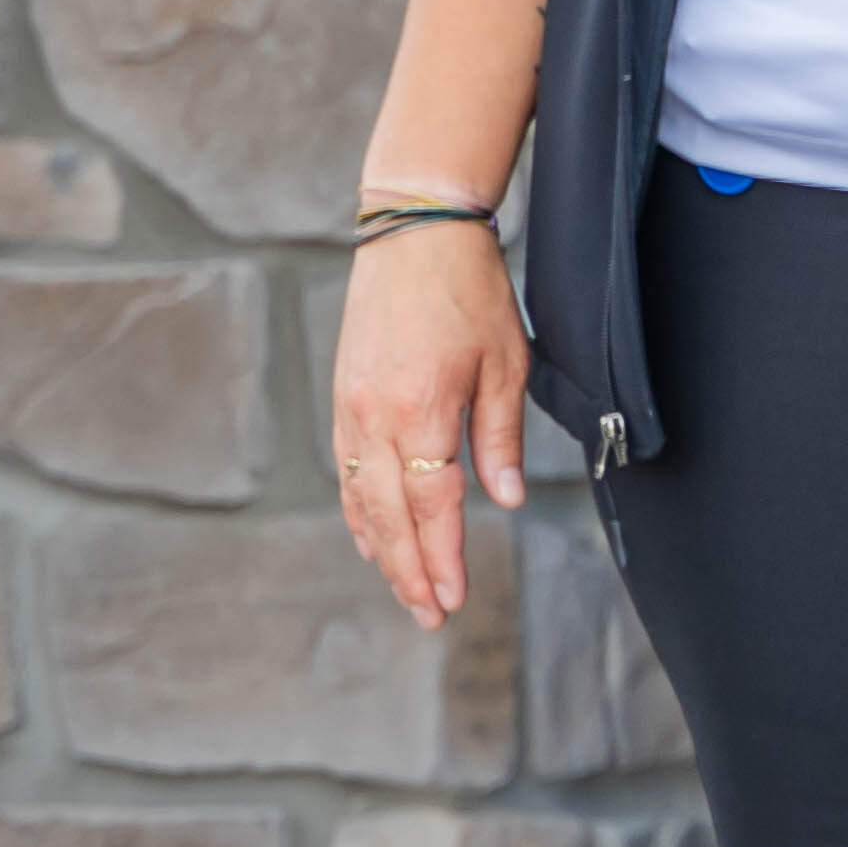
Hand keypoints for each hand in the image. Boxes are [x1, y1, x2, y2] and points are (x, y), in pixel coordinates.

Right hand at [329, 218, 526, 624]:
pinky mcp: (342, 399)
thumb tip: (505, 500)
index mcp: (420, 410)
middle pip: (388, 516)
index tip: (453, 598)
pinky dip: (359, 512)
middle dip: (410, 571)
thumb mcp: (505, 363)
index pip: (431, 505)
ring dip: (383, 551)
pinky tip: (373, 539)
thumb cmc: (469, 290)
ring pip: (360, 500)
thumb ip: (500, 438)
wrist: (413, 230)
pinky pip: (346, 473)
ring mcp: (350, 410)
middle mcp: (373, 418)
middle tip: (430, 616)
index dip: (442, 558)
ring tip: (407, 591)